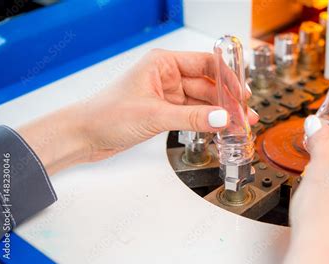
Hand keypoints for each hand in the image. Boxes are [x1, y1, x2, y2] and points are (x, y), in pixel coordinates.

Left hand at [18, 49, 258, 174]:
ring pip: (201, 102)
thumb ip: (192, 118)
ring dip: (218, 114)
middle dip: (226, 101)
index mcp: (163, 63)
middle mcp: (167, 76)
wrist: (84, 135)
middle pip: (206, 85)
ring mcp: (166, 95)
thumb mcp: (154, 115)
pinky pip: (192, 114)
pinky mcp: (164, 112)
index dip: (227, 78)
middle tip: (244, 116)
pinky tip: (219, 128)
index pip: (205, 64)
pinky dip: (206, 122)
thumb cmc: (107, 114)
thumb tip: (222, 118)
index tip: (242, 93)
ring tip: (237, 125)